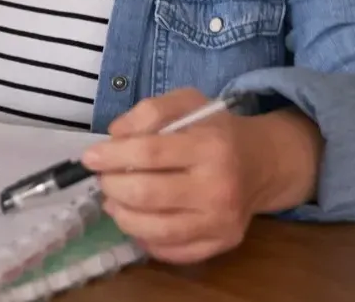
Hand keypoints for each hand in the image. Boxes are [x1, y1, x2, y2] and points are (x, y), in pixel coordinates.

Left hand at [80, 89, 318, 265]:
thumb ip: (150, 110)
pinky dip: (144, 239)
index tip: (90, 157)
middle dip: (112, 186)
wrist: (264, 163)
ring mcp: (221, 222)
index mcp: (210, 146)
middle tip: (103, 179)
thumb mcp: (188, 102)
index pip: (149, 154)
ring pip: (155, 230)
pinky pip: (171, 252)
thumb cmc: (218, 130)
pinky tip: (136, 220)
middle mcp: (218, 187)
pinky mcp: (222, 245)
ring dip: (122, 215)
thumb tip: (115, 136)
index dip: (112, 156)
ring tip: (114, 200)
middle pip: (147, 194)